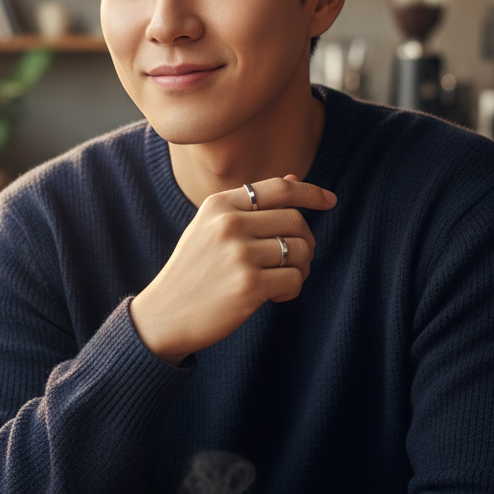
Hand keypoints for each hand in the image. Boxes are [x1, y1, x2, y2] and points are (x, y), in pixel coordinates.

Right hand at [130, 175, 335, 362]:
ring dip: (301, 267)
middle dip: (305, 241)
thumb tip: (293, 178)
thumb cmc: (193, 271)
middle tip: (295, 259)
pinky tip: (276, 297)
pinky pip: (294, 279)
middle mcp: (229, 224)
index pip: (278, 189)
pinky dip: (292, 289)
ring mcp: (239, 255)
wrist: (163, 314)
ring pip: (300, 250)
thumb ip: (249, 205)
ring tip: (283, 279)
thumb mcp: (210, 228)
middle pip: (295, 220)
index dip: (310, 192)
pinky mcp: (249, 286)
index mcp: (219, 205)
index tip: (329, 200)